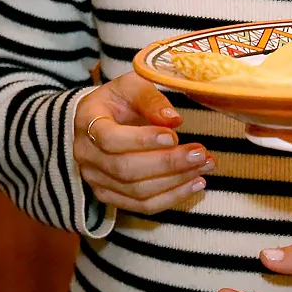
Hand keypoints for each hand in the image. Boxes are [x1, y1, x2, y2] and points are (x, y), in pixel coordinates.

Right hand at [73, 72, 207, 213]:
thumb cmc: (119, 100)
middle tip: (200, 153)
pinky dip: (172, 197)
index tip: (173, 136)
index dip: (142, 141)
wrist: (101, 120)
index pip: (110, 139)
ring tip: (204, 166)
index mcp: (87, 122)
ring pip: (137, 191)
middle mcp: (86, 155)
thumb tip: (174, 120)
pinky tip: (195, 184)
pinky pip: (142, 206)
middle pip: (126, 169)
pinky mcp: (110, 196)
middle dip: (168, 164)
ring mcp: (95, 179)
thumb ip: (151, 100)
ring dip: (176, 181)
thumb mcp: (132, 86)